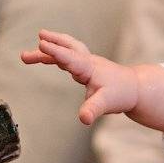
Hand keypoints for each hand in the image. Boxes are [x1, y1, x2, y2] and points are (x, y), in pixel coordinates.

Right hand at [20, 30, 138, 124]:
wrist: (135, 88)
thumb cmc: (120, 94)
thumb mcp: (105, 104)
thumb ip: (93, 110)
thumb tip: (83, 119)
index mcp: (89, 68)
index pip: (69, 57)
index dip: (55, 51)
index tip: (41, 43)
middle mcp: (87, 61)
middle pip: (67, 47)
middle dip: (50, 45)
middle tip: (31, 46)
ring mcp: (87, 62)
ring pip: (67, 50)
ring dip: (50, 49)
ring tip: (28, 55)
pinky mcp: (86, 67)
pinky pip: (68, 57)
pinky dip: (57, 56)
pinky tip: (49, 59)